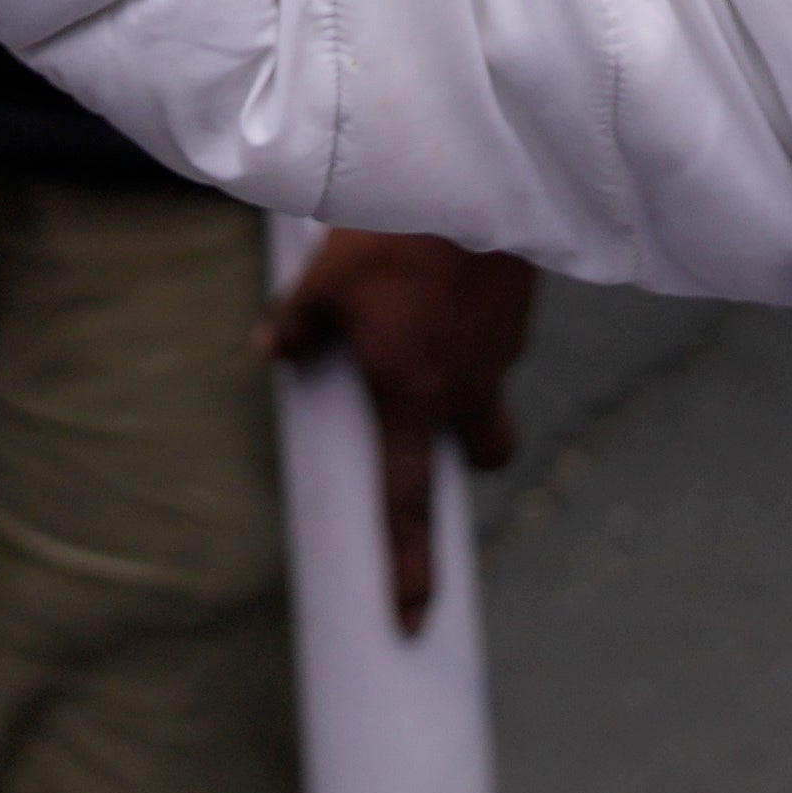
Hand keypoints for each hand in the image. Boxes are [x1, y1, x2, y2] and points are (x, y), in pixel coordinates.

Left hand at [258, 226, 534, 633]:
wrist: (477, 171)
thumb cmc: (393, 232)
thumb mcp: (324, 279)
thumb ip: (298, 325)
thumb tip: (270, 350)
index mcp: (412, 397)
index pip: (407, 503)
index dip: (407, 568)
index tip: (412, 621)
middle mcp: (466, 387)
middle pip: (480, 456)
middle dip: (460, 455)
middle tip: (424, 420)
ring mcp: (503, 350)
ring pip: (490, 392)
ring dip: (463, 379)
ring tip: (421, 316)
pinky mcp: (521, 309)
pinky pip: (496, 339)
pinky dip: (473, 328)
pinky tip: (446, 279)